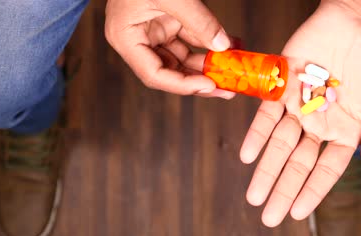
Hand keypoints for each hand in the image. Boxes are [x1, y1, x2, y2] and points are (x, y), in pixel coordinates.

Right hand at [105, 0, 234, 98]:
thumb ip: (198, 22)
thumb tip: (223, 46)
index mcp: (126, 38)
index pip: (153, 74)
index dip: (181, 85)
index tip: (209, 85)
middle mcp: (138, 40)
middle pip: (170, 71)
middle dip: (200, 80)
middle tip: (227, 88)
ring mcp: (154, 31)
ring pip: (183, 58)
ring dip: (209, 65)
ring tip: (234, 69)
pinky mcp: (168, 22)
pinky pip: (191, 39)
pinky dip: (210, 43)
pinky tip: (231, 46)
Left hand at [240, 1, 360, 225]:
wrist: (356, 20)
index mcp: (345, 131)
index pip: (326, 169)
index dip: (312, 191)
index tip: (297, 213)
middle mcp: (318, 124)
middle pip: (298, 165)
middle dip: (283, 190)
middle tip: (268, 217)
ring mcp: (298, 108)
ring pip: (278, 146)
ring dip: (266, 171)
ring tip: (254, 197)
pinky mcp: (282, 88)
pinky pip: (266, 115)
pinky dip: (257, 134)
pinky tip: (248, 156)